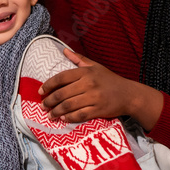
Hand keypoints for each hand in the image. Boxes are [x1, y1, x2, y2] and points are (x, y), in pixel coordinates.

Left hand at [39, 48, 161, 126]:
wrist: (129, 94)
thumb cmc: (110, 80)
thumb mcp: (95, 66)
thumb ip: (78, 59)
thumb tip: (64, 50)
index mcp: (86, 72)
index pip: (61, 77)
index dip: (48, 85)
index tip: (41, 91)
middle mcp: (89, 84)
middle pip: (62, 93)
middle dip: (49, 101)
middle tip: (43, 105)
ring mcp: (94, 98)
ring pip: (69, 106)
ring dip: (56, 111)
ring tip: (50, 115)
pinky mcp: (98, 110)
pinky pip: (80, 115)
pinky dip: (69, 117)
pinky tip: (63, 118)